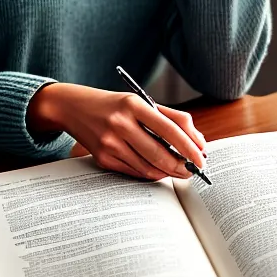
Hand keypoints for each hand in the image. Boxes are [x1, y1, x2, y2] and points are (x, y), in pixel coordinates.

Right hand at [28, 82, 206, 179]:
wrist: (73, 107)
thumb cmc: (115, 105)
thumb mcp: (140, 102)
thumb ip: (171, 118)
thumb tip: (198, 142)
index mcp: (134, 105)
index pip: (169, 129)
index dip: (189, 146)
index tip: (202, 158)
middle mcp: (120, 124)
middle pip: (160, 153)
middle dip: (182, 166)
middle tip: (195, 171)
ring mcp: (109, 143)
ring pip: (148, 167)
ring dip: (169, 173)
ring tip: (181, 171)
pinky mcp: (102, 159)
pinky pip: (135, 172)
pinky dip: (152, 174)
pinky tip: (160, 170)